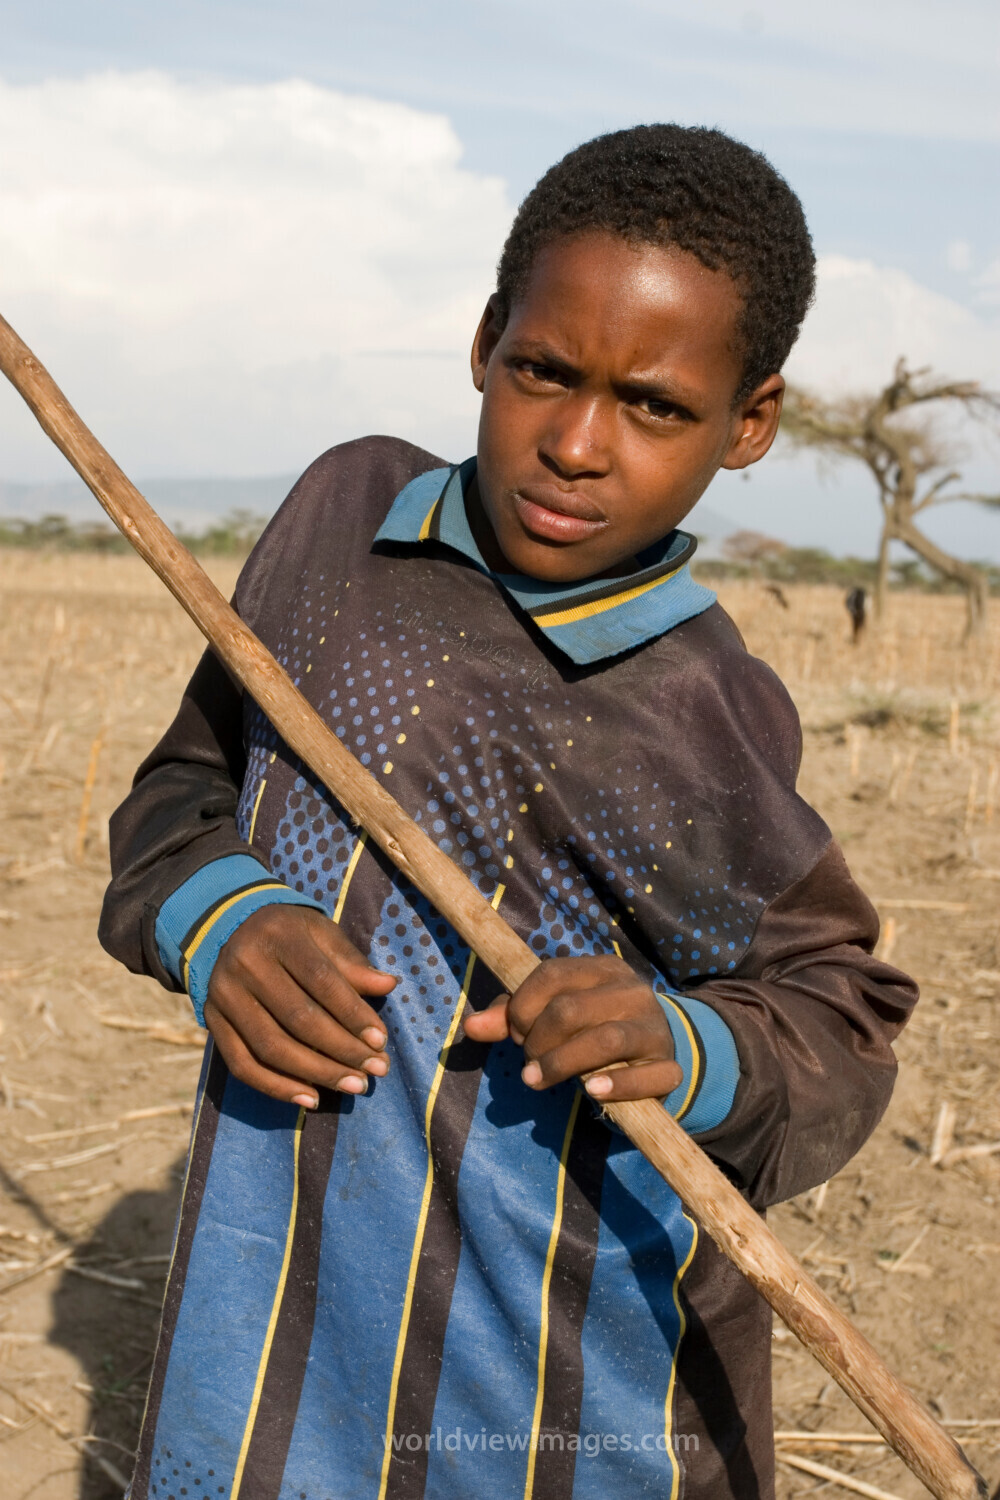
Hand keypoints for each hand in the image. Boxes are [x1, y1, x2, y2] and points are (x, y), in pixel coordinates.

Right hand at [203, 905, 395, 1109]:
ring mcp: (224, 996)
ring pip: (271, 1046)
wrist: (229, 930)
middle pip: (298, 1018)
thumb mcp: (321, 934)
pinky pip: (242, 1065)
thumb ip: (352, 964)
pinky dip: (276, 1087)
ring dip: (316, 1074)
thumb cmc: (289, 935)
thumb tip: (388, 985)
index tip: (381, 1041)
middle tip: (375, 1070)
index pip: (321, 980)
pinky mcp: (212, 1023)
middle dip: (342, 1050)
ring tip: (353, 1086)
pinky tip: (310, 1099)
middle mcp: (245, 964)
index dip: (352, 1013)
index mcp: (278, 935)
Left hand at [462, 954, 681, 1102]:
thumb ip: (512, 1017)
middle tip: (529, 1063)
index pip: (552, 974)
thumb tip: (471, 1027)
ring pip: (606, 1040)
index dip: (522, 1006)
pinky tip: (591, 1091)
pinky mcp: (669, 1066)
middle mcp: (632, 991)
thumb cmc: (592, 1028)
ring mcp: (654, 1028)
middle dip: (537, 1040)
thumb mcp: (555, 1014)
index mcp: (603, 969)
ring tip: (537, 1081)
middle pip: (571, 1009)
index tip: (515, 1034)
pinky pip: (647, 1077)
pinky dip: (617, 1085)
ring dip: (562, 1064)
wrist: (657, 1053)